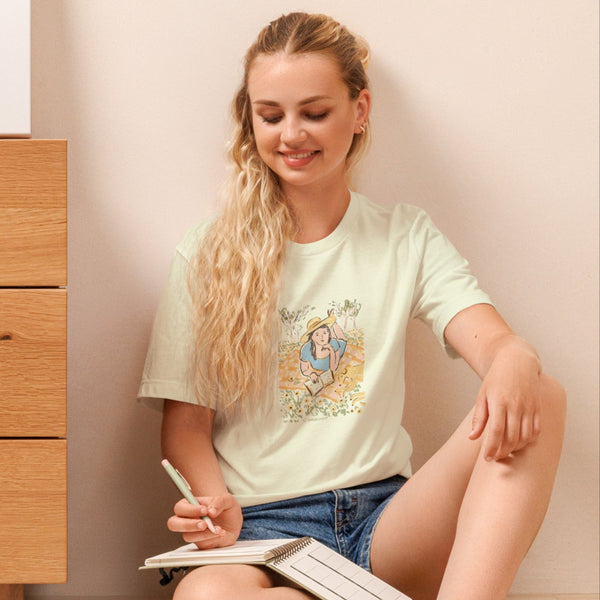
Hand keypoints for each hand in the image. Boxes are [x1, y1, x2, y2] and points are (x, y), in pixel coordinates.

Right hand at [167, 492, 242, 548]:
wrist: (234, 522)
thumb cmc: (226, 508)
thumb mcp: (227, 500)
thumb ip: (219, 502)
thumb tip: (211, 511)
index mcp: (191, 504)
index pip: (180, 507)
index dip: (190, 510)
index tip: (205, 510)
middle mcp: (188, 519)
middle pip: (173, 523)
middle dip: (188, 524)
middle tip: (204, 524)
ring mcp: (192, 532)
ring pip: (186, 536)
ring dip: (203, 534)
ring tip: (218, 529)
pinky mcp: (199, 542)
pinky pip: (199, 544)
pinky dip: (211, 539)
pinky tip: (221, 533)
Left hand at [469, 342, 542, 460]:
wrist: (517, 361)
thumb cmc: (496, 379)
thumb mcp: (483, 395)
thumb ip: (479, 418)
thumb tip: (472, 438)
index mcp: (499, 402)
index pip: (496, 432)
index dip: (492, 448)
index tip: (487, 458)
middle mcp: (516, 405)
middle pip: (511, 437)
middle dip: (503, 451)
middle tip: (495, 457)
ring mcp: (529, 407)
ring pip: (525, 436)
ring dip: (516, 448)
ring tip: (506, 451)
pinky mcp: (538, 408)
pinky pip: (536, 430)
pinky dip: (529, 441)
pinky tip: (520, 443)